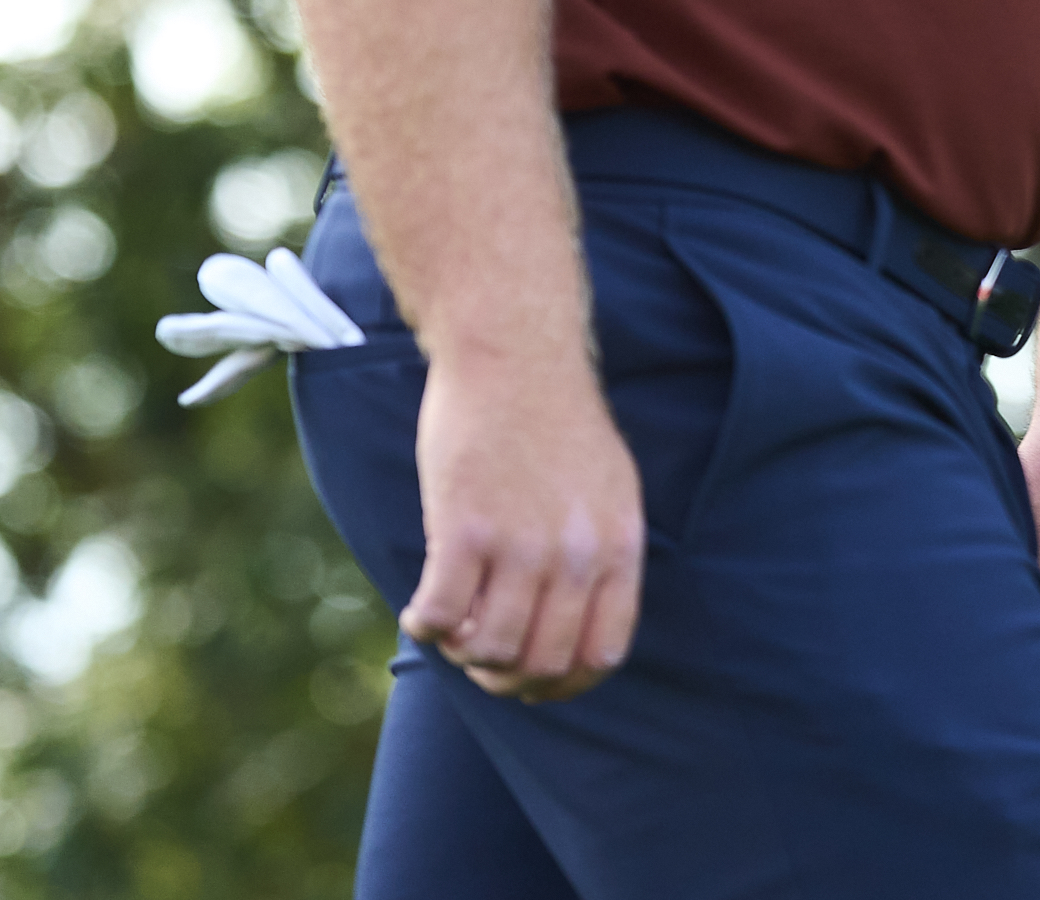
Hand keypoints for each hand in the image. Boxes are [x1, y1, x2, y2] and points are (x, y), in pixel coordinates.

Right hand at [405, 349, 647, 698]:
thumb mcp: (610, 488)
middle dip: (506, 678)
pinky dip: (425, 628)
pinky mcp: (464, 530)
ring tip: (452, 630)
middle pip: (542, 662)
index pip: (601, 654)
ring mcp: (521, 545)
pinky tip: (420, 612)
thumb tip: (584, 626)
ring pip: (490, 650)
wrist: (514, 355)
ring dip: (464, 655)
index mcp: (619, 545)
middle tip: (481, 660)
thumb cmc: (556, 420)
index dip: (563, 683)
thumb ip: (602, 554)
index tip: (534, 680)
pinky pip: (441, 615)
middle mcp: (576, 554)